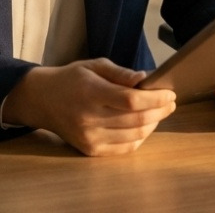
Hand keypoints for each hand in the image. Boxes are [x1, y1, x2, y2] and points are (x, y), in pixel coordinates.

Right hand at [1, 57, 176, 156]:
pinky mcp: (90, 150)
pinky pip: (124, 149)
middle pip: (135, 119)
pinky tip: (145, 126)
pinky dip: (139, 138)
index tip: (170, 93)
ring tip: (160, 112)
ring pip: (133, 136)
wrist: (43, 100)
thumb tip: (144, 79)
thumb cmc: (72, 78)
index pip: (130, 101)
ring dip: (152, 124)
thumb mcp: (94, 65)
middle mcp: (89, 119)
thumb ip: (120, 73)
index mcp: (91, 93)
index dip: (154, 99)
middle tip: (171, 102)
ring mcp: (90, 138)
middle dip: (159, 111)